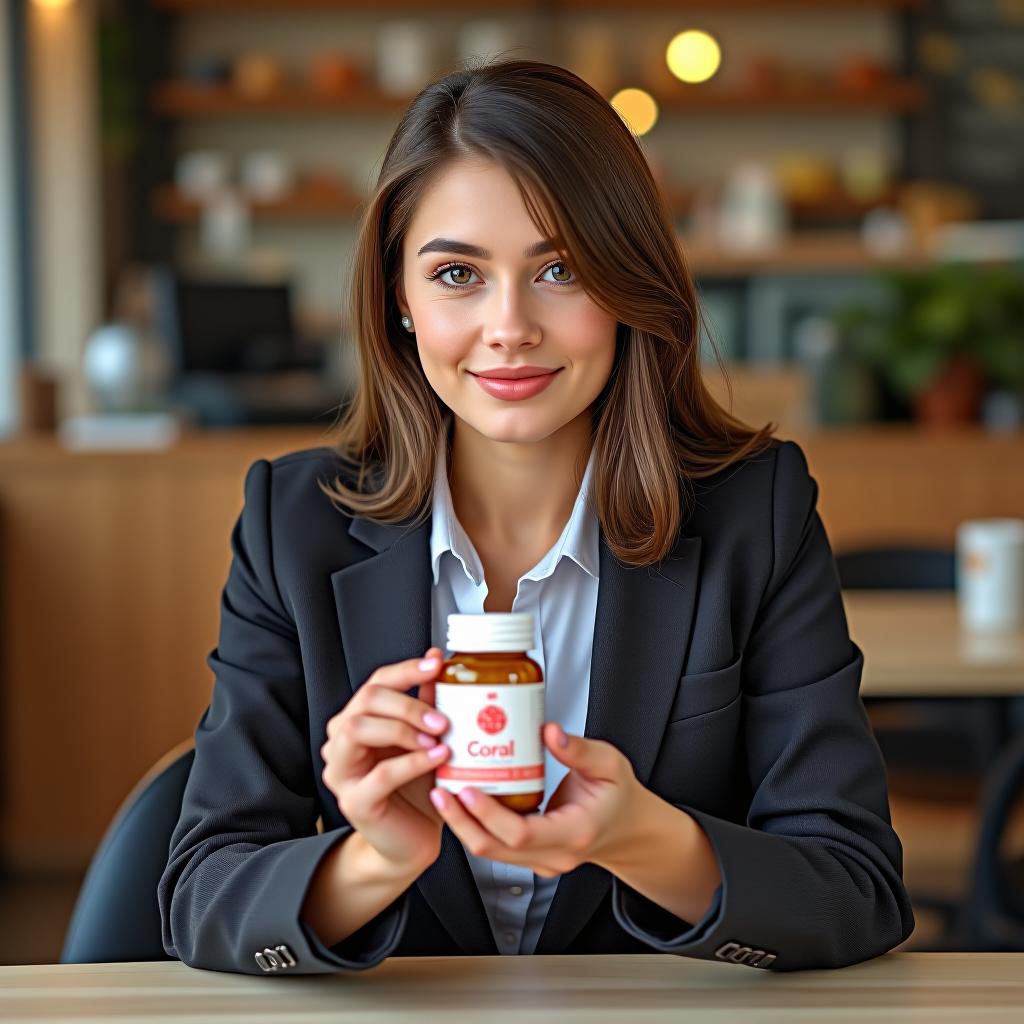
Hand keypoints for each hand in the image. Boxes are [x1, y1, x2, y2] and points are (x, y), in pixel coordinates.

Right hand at [319, 647, 450, 873]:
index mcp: (358, 721)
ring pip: (359, 729)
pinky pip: (381, 773)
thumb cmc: (416, 790)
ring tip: (439, 738)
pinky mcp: (354, 802)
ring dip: (403, 728)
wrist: (411, 841)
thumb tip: (438, 661)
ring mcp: (341, 772)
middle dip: (407, 703)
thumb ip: (427, 705)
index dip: (406, 671)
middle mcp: (341, 742)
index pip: (375, 682)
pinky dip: (413, 762)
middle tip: (443, 719)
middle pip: (366, 701)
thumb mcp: (425, 741)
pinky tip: (438, 757)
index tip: (436, 665)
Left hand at [428, 722, 642, 876]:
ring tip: (443, 791)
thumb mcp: (610, 765)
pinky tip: (462, 800)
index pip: (521, 833)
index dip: (488, 813)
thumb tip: (550, 731)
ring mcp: (542, 861)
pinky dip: (476, 825)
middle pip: (494, 849)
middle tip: (440, 789)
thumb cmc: (620, 798)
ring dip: (463, 824)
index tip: (467, 789)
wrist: (629, 831)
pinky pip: (497, 846)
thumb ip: (579, 749)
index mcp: (574, 832)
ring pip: (490, 851)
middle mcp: (555, 854)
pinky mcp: (531, 858)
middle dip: (461, 820)